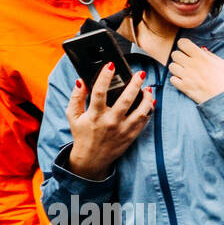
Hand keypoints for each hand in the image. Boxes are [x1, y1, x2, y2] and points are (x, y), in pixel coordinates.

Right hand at [65, 63, 153, 179]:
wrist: (92, 158)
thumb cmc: (82, 134)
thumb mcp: (73, 116)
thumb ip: (76, 97)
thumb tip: (80, 81)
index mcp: (95, 115)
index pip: (100, 92)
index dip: (105, 77)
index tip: (111, 65)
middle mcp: (110, 122)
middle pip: (126, 100)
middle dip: (134, 85)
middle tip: (140, 74)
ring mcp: (123, 130)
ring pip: (140, 112)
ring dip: (146, 99)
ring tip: (149, 88)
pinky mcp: (131, 136)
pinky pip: (143, 122)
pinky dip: (149, 111)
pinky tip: (150, 102)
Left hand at [169, 37, 223, 104]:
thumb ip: (211, 56)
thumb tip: (202, 50)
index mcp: (201, 57)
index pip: (183, 43)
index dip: (184, 45)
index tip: (188, 50)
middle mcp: (192, 65)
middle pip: (175, 54)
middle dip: (179, 57)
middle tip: (186, 62)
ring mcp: (187, 76)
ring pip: (171, 66)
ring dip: (177, 69)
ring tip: (184, 72)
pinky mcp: (185, 88)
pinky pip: (172, 80)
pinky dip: (176, 80)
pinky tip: (184, 81)